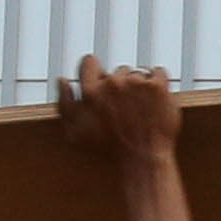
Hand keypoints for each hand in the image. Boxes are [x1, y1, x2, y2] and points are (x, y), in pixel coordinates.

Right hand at [56, 55, 178, 168]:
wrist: (143, 158)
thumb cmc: (110, 148)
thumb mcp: (75, 132)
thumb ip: (64, 103)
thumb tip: (62, 81)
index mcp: (91, 92)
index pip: (89, 62)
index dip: (95, 73)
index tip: (102, 83)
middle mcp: (113, 84)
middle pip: (116, 71)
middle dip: (120, 86)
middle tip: (124, 107)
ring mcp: (137, 83)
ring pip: (137, 73)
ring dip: (139, 86)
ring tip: (140, 107)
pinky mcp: (158, 86)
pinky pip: (158, 72)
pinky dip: (157, 82)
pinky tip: (154, 98)